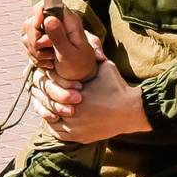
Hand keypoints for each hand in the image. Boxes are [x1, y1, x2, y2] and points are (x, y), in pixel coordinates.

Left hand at [33, 49, 149, 141]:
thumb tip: (83, 38)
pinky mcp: (79, 137)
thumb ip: (90, 55)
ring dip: (49, 110)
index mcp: (73, 92)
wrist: (130, 110)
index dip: (47, 82)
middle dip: (47, 96)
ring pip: (50, 118)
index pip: (48, 87)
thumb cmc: (116, 87)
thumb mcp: (104, 66)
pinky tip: (60, 116)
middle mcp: (71, 112)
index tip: (49, 79)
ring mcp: (74, 127)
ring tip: (52, 102)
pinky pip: (58, 132)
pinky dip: (56, 125)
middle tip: (46, 90)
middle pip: (47, 103)